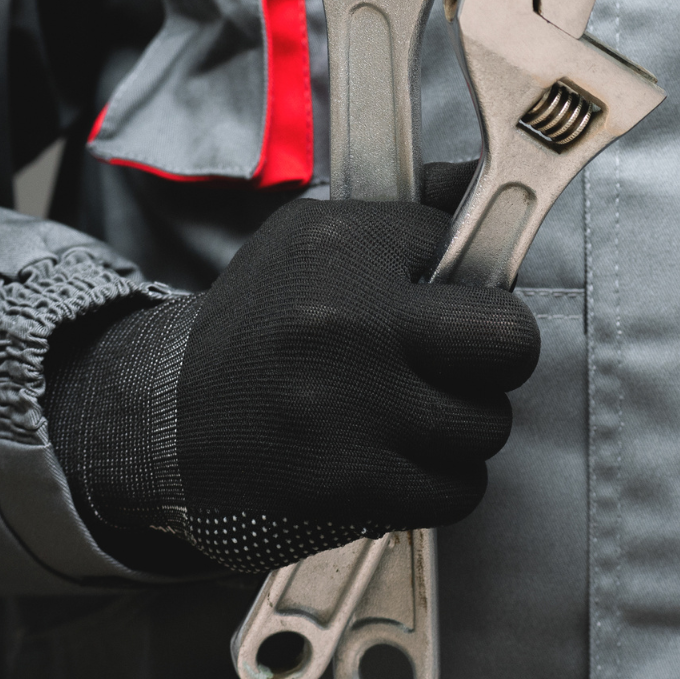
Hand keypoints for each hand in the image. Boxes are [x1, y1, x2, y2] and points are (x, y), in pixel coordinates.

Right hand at [44, 164, 537, 571]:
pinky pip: (458, 491)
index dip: (474, 282)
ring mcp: (350, 412)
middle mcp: (350, 327)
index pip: (473, 253)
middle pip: (510, 343)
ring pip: (487, 425)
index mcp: (346, 253)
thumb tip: (480, 187)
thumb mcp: (318, 234)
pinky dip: (445, 482)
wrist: (169, 410)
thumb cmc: (263, 319)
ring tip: (415, 411)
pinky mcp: (348, 485)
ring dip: (463, 424)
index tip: (453, 302)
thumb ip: (412, 210)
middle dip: (497, 355)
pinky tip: (405, 458)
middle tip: (460, 362)